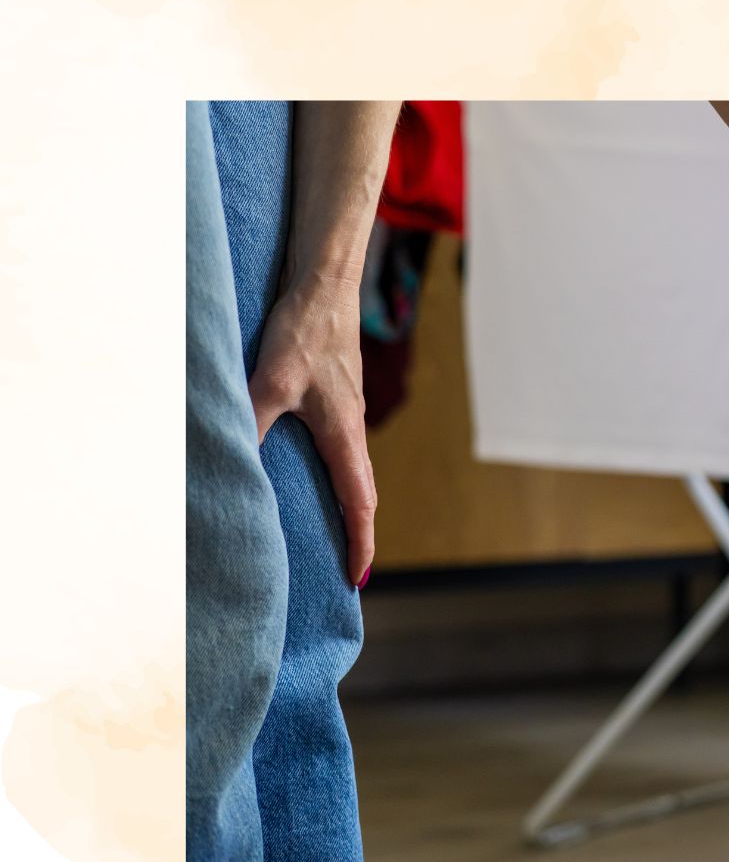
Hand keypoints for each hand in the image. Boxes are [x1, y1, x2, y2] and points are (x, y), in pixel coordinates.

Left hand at [248, 270, 376, 586]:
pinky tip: (307, 471)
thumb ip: (253, 423)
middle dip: (356, 532)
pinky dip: (332, 475)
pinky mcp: (335, 396)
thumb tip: (233, 466)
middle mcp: (351, 428)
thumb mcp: (272, 381)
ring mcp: (346, 411)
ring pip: (349, 469)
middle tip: (347, 567)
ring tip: (330, 530)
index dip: (360, 542)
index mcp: (343, 434)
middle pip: (360, 492)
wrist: (326, 284)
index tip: (357, 577)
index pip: (359, 502)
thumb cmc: (305, 330)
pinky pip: (338, 448)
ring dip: (345, 503)